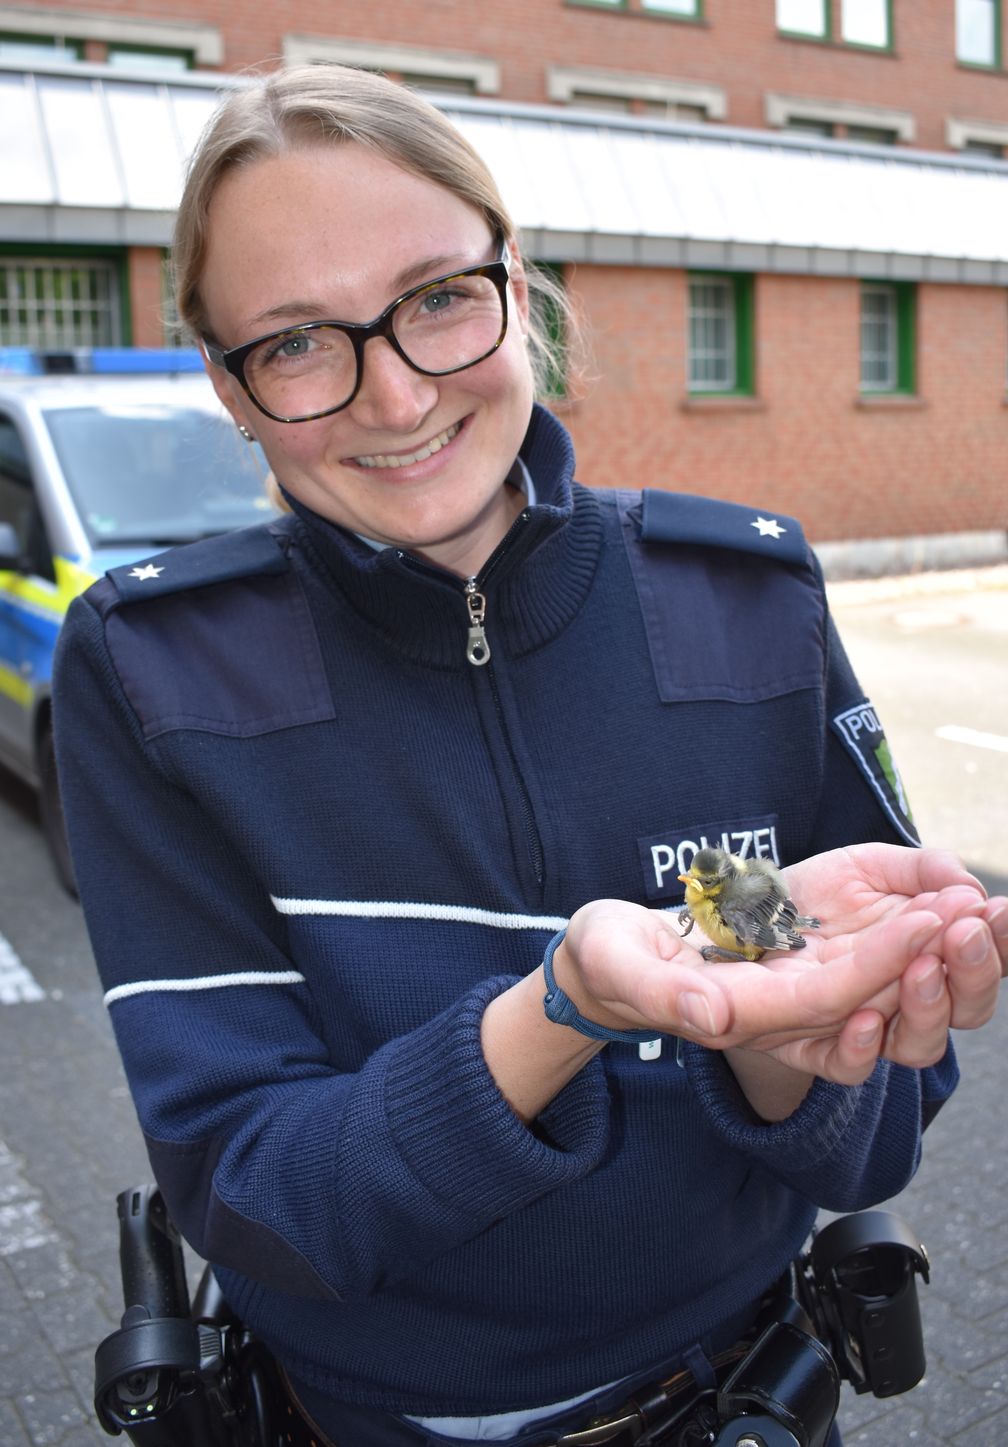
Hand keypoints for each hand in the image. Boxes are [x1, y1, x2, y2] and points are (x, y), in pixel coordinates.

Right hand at [558, 845, 1004, 1085]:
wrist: (613, 962)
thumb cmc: (608, 960)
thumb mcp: (613, 964)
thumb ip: (660, 994)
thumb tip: (715, 1017)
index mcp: (746, 1017)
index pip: (831, 998)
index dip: (883, 962)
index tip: (928, 918)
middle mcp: (788, 1019)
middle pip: (881, 1009)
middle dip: (936, 966)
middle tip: (975, 913)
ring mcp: (804, 998)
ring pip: (896, 999)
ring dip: (944, 961)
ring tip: (981, 908)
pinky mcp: (813, 974)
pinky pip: (884, 975)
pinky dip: (923, 946)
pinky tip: (950, 905)